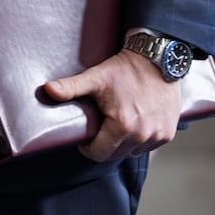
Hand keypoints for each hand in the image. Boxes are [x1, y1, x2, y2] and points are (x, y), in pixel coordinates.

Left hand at [43, 48, 181, 161]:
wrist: (158, 59)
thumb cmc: (124, 69)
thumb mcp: (95, 78)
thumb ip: (70, 87)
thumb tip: (46, 90)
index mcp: (122, 126)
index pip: (99, 154)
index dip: (88, 148)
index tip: (87, 137)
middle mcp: (142, 135)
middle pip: (115, 155)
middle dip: (105, 145)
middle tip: (101, 127)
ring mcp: (157, 135)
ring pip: (132, 152)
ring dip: (123, 144)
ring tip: (118, 124)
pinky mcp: (168, 133)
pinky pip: (149, 146)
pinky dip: (141, 140)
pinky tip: (135, 123)